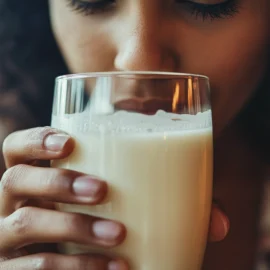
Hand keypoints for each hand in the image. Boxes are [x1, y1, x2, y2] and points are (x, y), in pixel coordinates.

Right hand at [0, 127, 228, 268]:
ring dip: (72, 229)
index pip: (18, 148)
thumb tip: (219, 222)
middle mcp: (17, 202)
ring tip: (118, 235)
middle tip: (101, 189)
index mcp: (41, 175)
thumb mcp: (127, 201)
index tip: (69, 142)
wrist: (90, 265)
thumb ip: (171, 201)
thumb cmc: (107, 220)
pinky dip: (74, 268)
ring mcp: (10, 237)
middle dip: (57, 182)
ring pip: (23, 224)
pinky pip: (34, 269)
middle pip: (14, 179)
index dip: (36, 140)